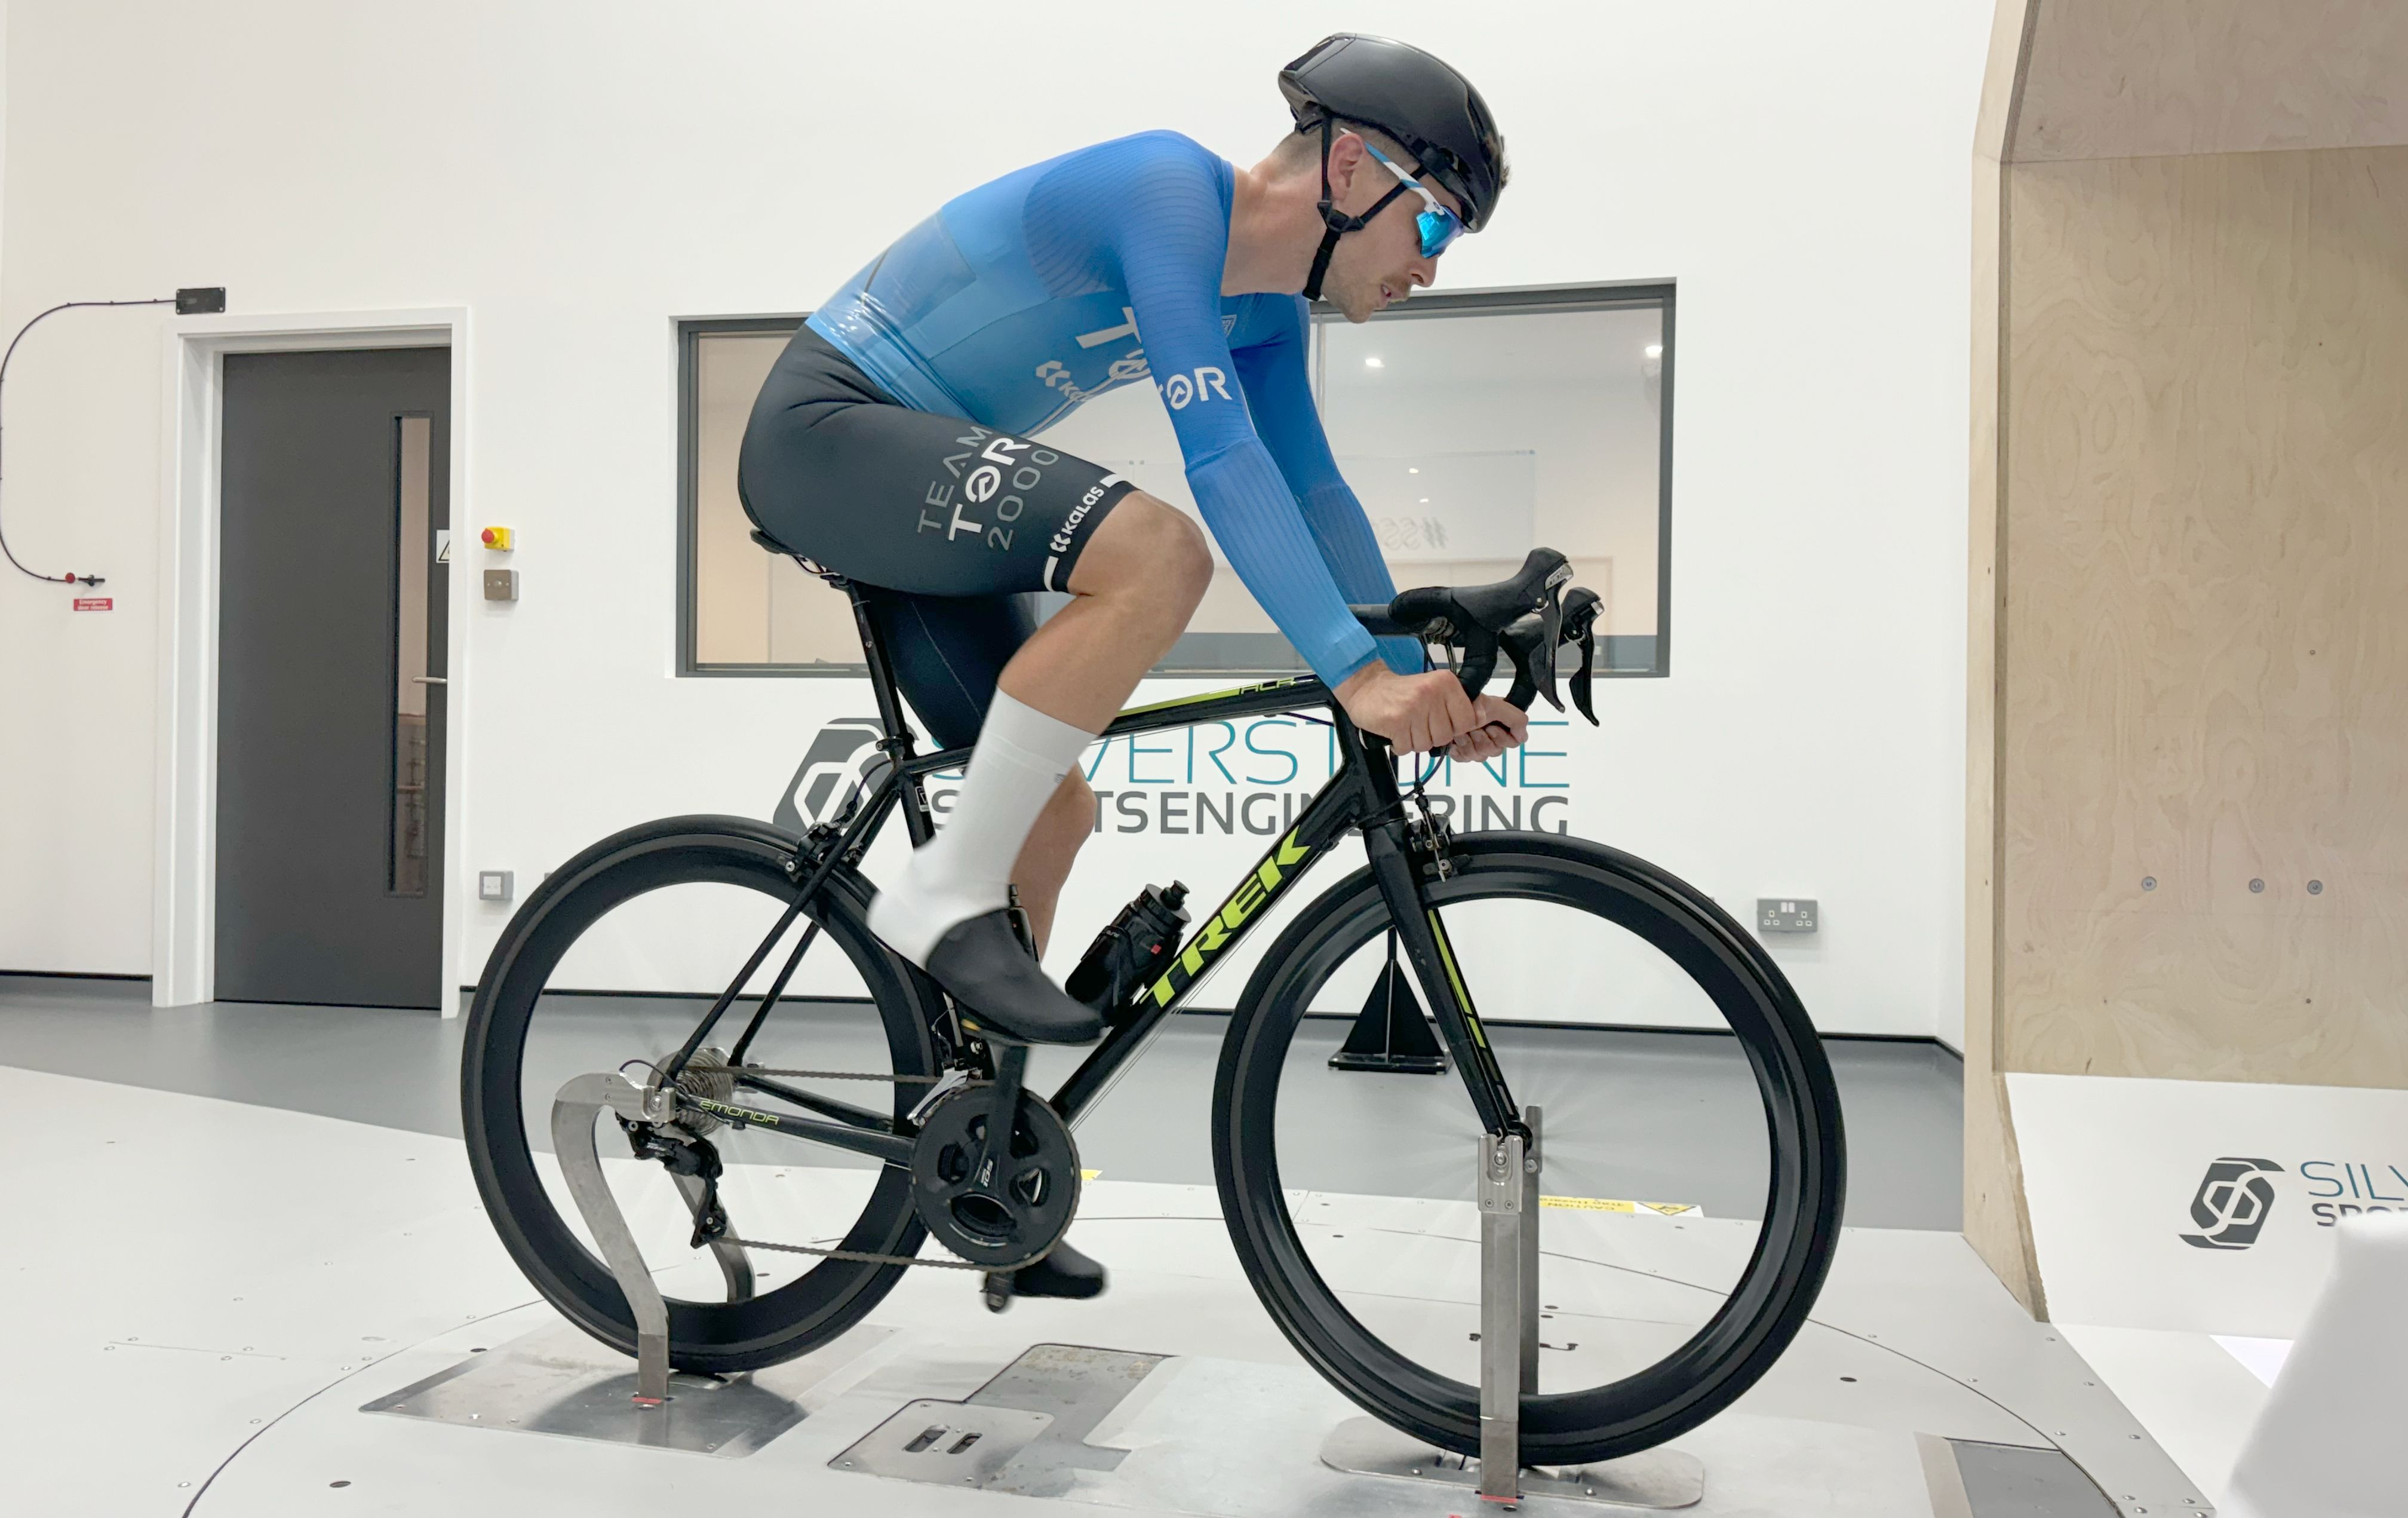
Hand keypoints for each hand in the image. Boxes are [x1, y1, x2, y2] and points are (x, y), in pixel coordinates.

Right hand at [1334, 665, 1525, 755]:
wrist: (1366, 686)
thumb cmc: (1401, 691)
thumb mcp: (1435, 689)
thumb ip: (1458, 705)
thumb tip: (1481, 717)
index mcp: (1446, 683)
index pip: (1468, 720)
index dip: (1455, 727)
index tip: (1441, 720)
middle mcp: (1431, 693)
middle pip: (1446, 736)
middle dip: (1432, 735)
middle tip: (1418, 721)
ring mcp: (1413, 708)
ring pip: (1427, 744)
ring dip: (1415, 740)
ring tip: (1406, 724)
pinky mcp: (1396, 722)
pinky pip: (1407, 748)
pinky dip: (1401, 744)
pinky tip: (1396, 730)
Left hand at [1447, 694, 1527, 761]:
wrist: (1442, 707)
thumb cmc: (1466, 702)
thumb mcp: (1493, 705)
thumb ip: (1515, 719)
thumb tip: (1523, 736)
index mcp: (1500, 723)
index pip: (1513, 742)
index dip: (1501, 738)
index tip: (1491, 728)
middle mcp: (1490, 735)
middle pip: (1496, 751)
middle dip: (1483, 741)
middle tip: (1474, 730)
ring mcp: (1475, 744)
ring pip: (1481, 757)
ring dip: (1470, 745)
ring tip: (1461, 734)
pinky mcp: (1461, 751)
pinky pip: (1465, 759)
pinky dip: (1459, 752)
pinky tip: (1455, 743)